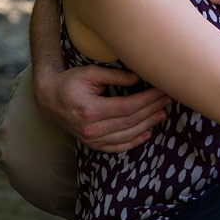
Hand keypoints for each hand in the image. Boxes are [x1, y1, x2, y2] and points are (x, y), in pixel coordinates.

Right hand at [35, 64, 171, 152]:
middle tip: (169, 99)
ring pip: (126, 136)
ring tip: (163, 113)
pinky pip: (116, 147)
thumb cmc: (70, 82)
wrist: (49, 98)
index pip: (128, 107)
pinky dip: (133, 142)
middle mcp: (91, 129)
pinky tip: (147, 133)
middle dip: (152, 110)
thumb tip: (139, 78)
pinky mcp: (92, 144)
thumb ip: (115, 76)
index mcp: (91, 110)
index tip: (162, 90)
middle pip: (130, 121)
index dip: (148, 99)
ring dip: (148, 125)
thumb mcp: (91, 73)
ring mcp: (91, 139)